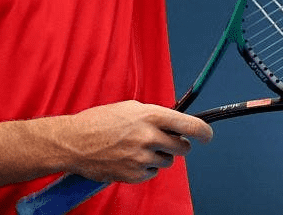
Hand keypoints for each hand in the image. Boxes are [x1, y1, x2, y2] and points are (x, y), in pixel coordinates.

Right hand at [63, 100, 212, 183]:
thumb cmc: (100, 121)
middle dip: (178, 145)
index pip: (189, 124)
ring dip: (159, 156)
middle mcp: (149, 136)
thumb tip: (175, 123)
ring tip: (138, 148)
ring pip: (168, 161)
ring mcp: (142, 158)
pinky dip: (145, 168)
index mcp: (149, 115)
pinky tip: (129, 158)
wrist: (74, 142)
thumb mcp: (130, 108)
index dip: (203, 131)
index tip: (208, 135)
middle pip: (183, 147)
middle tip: (166, 141)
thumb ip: (154, 115)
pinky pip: (153, 173)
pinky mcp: (135, 175)